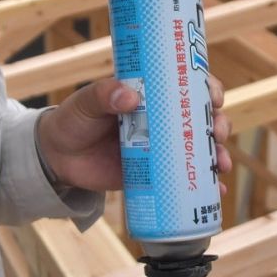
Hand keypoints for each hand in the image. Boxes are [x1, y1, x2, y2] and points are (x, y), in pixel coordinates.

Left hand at [37, 76, 232, 193]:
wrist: (56, 159)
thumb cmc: (73, 120)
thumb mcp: (85, 102)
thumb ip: (103, 95)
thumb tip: (130, 96)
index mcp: (149, 94)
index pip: (186, 85)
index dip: (208, 88)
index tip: (216, 96)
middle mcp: (161, 118)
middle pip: (201, 117)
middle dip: (219, 123)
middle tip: (219, 132)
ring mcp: (160, 147)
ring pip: (199, 147)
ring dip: (217, 154)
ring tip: (220, 164)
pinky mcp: (155, 174)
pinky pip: (185, 178)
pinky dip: (204, 185)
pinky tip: (216, 191)